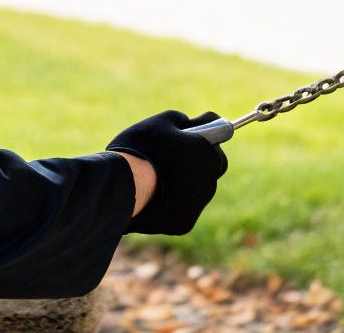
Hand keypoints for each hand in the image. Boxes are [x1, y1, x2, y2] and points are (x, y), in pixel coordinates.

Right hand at [106, 110, 227, 234]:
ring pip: (198, 190)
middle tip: (174, 157)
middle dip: (198, 160)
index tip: (191, 135)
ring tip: (158, 177)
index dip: (203, 134)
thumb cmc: (140, 150)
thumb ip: (182, 120)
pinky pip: (184, 209)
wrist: (122, 188)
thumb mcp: (160, 123)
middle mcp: (210, 179)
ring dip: (186, 183)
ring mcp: (198, 204)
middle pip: (212, 166)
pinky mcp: (185, 223)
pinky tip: (155, 196)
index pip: (221, 136)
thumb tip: (190, 125)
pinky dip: (173, 203)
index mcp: (208, 152)